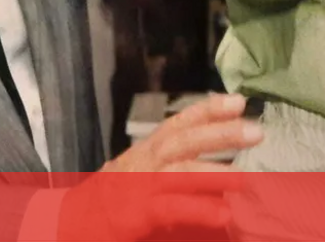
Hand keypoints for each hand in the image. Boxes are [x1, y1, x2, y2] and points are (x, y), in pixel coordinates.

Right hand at [59, 93, 262, 241]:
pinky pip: (172, 209)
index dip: (208, 109)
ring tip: (248, 178)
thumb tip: (219, 177)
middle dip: (220, 133)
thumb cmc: (109, 201)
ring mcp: (139, 186)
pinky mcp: (136, 213)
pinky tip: (223, 213)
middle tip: (256, 131)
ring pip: (180, 173)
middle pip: (184, 140)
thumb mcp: (137, 175)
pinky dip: (199, 209)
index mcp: (146, 150)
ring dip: (215, 173)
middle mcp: (144, 161)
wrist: (68, 223)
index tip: (239, 101)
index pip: (179, 123)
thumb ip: (171, 170)